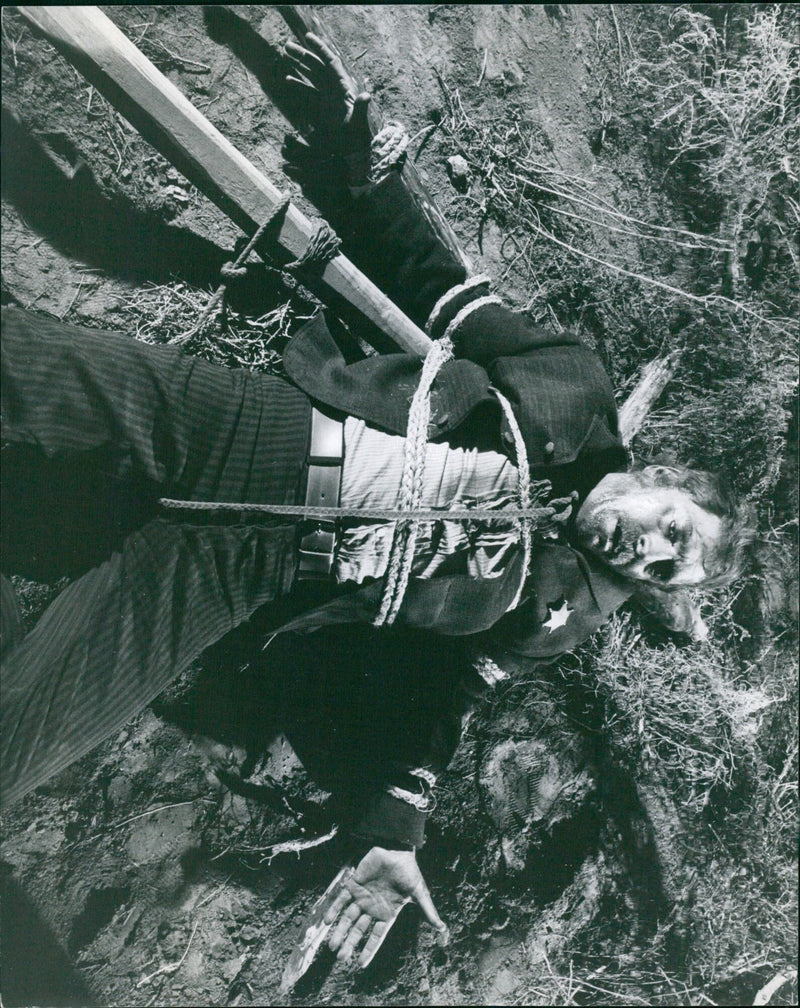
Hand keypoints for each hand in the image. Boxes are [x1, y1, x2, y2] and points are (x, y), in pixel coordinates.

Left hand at [280, 846, 447, 990]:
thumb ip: (428, 912)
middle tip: (341, 958)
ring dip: (339, 931)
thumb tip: (443, 930)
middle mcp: (372, 907)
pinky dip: (334, 909)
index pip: (376, 936)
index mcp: (387, 913)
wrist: (398, 848)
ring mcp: (362, 896)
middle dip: (350, 944)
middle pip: (359, 930)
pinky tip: (327, 921)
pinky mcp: (354, 884)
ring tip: (331, 947)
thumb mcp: (419, 894)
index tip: (360, 965)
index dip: (368, 950)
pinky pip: (341, 899)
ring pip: (348, 918)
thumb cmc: (409, 871)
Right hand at [284, 31, 371, 178]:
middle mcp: (336, 92)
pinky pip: (309, 95)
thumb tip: (366, 95)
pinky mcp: (323, 111)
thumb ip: (361, 109)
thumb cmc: (358, 142)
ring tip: (286, 58)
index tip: (307, 37)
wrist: (355, 157)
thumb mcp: (359, 125)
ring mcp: (329, 101)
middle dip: (304, 55)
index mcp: (344, 90)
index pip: (331, 63)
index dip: (320, 49)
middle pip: (318, 67)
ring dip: (300, 67)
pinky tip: (288, 82)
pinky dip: (299, 87)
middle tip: (287, 46)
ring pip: (312, 78)